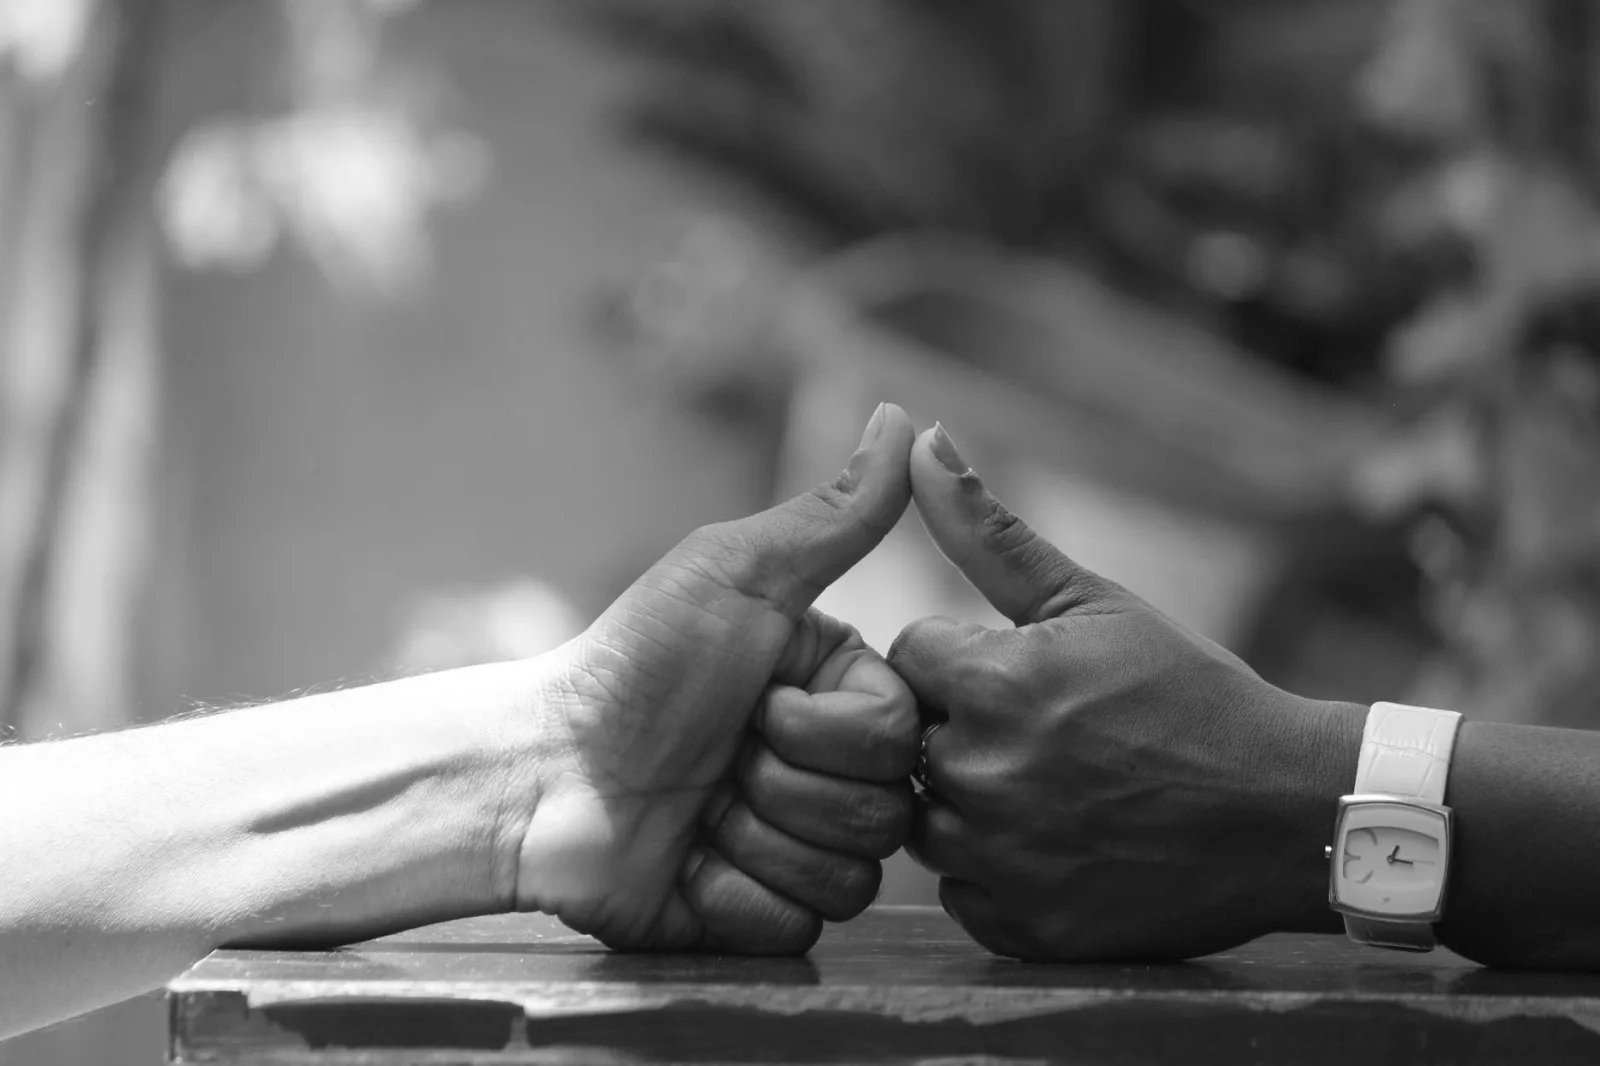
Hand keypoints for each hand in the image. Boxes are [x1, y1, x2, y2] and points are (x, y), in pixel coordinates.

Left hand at [514, 403, 919, 952]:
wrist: (542, 775)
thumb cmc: (635, 664)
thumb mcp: (736, 576)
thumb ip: (833, 515)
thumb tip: (901, 415)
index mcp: (836, 693)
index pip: (902, 736)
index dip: (829, 730)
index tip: (759, 700)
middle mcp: (828, 770)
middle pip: (887, 813)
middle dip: (786, 787)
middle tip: (721, 758)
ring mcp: (796, 847)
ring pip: (853, 878)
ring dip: (757, 840)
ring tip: (697, 809)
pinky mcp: (758, 916)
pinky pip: (797, 927)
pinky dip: (734, 897)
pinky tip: (687, 864)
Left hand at [887, 424, 1363, 960]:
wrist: (1290, 813)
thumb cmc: (1194, 693)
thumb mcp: (1095, 600)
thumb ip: (988, 531)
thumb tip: (919, 436)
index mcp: (991, 683)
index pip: (904, 655)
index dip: (957, 658)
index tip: (1019, 673)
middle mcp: (978, 775)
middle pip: (906, 738)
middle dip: (955, 727)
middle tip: (1044, 734)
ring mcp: (998, 862)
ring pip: (922, 819)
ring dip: (965, 800)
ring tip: (1052, 786)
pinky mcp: (1020, 930)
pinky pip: (961, 892)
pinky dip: (994, 871)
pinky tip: (1058, 844)